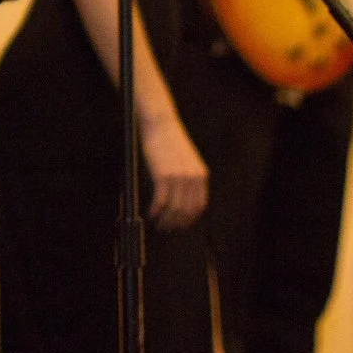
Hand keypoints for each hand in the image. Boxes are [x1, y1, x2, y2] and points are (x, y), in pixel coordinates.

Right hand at [140, 112, 207, 229]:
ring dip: (165, 220)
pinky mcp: (164, 176)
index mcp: (201, 175)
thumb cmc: (169, 140)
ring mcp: (179, 178)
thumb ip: (188, 178)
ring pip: (173, 209)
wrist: (160, 124)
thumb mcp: (186, 160)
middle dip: (176, 223)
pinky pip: (161, 201)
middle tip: (166, 228)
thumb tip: (180, 199)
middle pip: (186, 210)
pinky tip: (151, 214)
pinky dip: (155, 211)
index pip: (199, 206)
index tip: (180, 225)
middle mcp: (193, 178)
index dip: (189, 219)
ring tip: (158, 224)